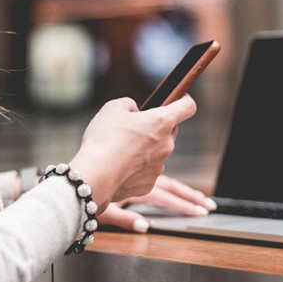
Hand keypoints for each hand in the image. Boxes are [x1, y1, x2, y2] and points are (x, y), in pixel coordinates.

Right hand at [69, 95, 196, 212]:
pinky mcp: (149, 184)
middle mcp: (166, 145)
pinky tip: (119, 165)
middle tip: (135, 127)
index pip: (188, 107)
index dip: (184, 99)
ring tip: (122, 149)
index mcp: (162, 122)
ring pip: (158, 152)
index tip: (179, 98)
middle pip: (170, 131)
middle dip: (157, 127)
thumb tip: (136, 112)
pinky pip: (147, 170)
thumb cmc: (104, 138)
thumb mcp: (113, 108)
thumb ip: (130, 105)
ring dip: (146, 148)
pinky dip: (137, 167)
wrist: (95, 175)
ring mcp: (159, 166)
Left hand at [98, 174, 216, 232]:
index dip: (185, 204)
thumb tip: (144, 227)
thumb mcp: (104, 210)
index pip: (167, 196)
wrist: (75, 176)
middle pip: (173, 188)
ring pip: (167, 181)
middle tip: (209, 207)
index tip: (203, 211)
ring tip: (201, 200)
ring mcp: (139, 175)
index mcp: (138, 187)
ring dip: (184, 191)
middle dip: (192, 198)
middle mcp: (141, 179)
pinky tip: (176, 192)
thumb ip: (125, 219)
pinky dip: (169, 186)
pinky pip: (156, 176)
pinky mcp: (133, 175)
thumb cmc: (87, 195)